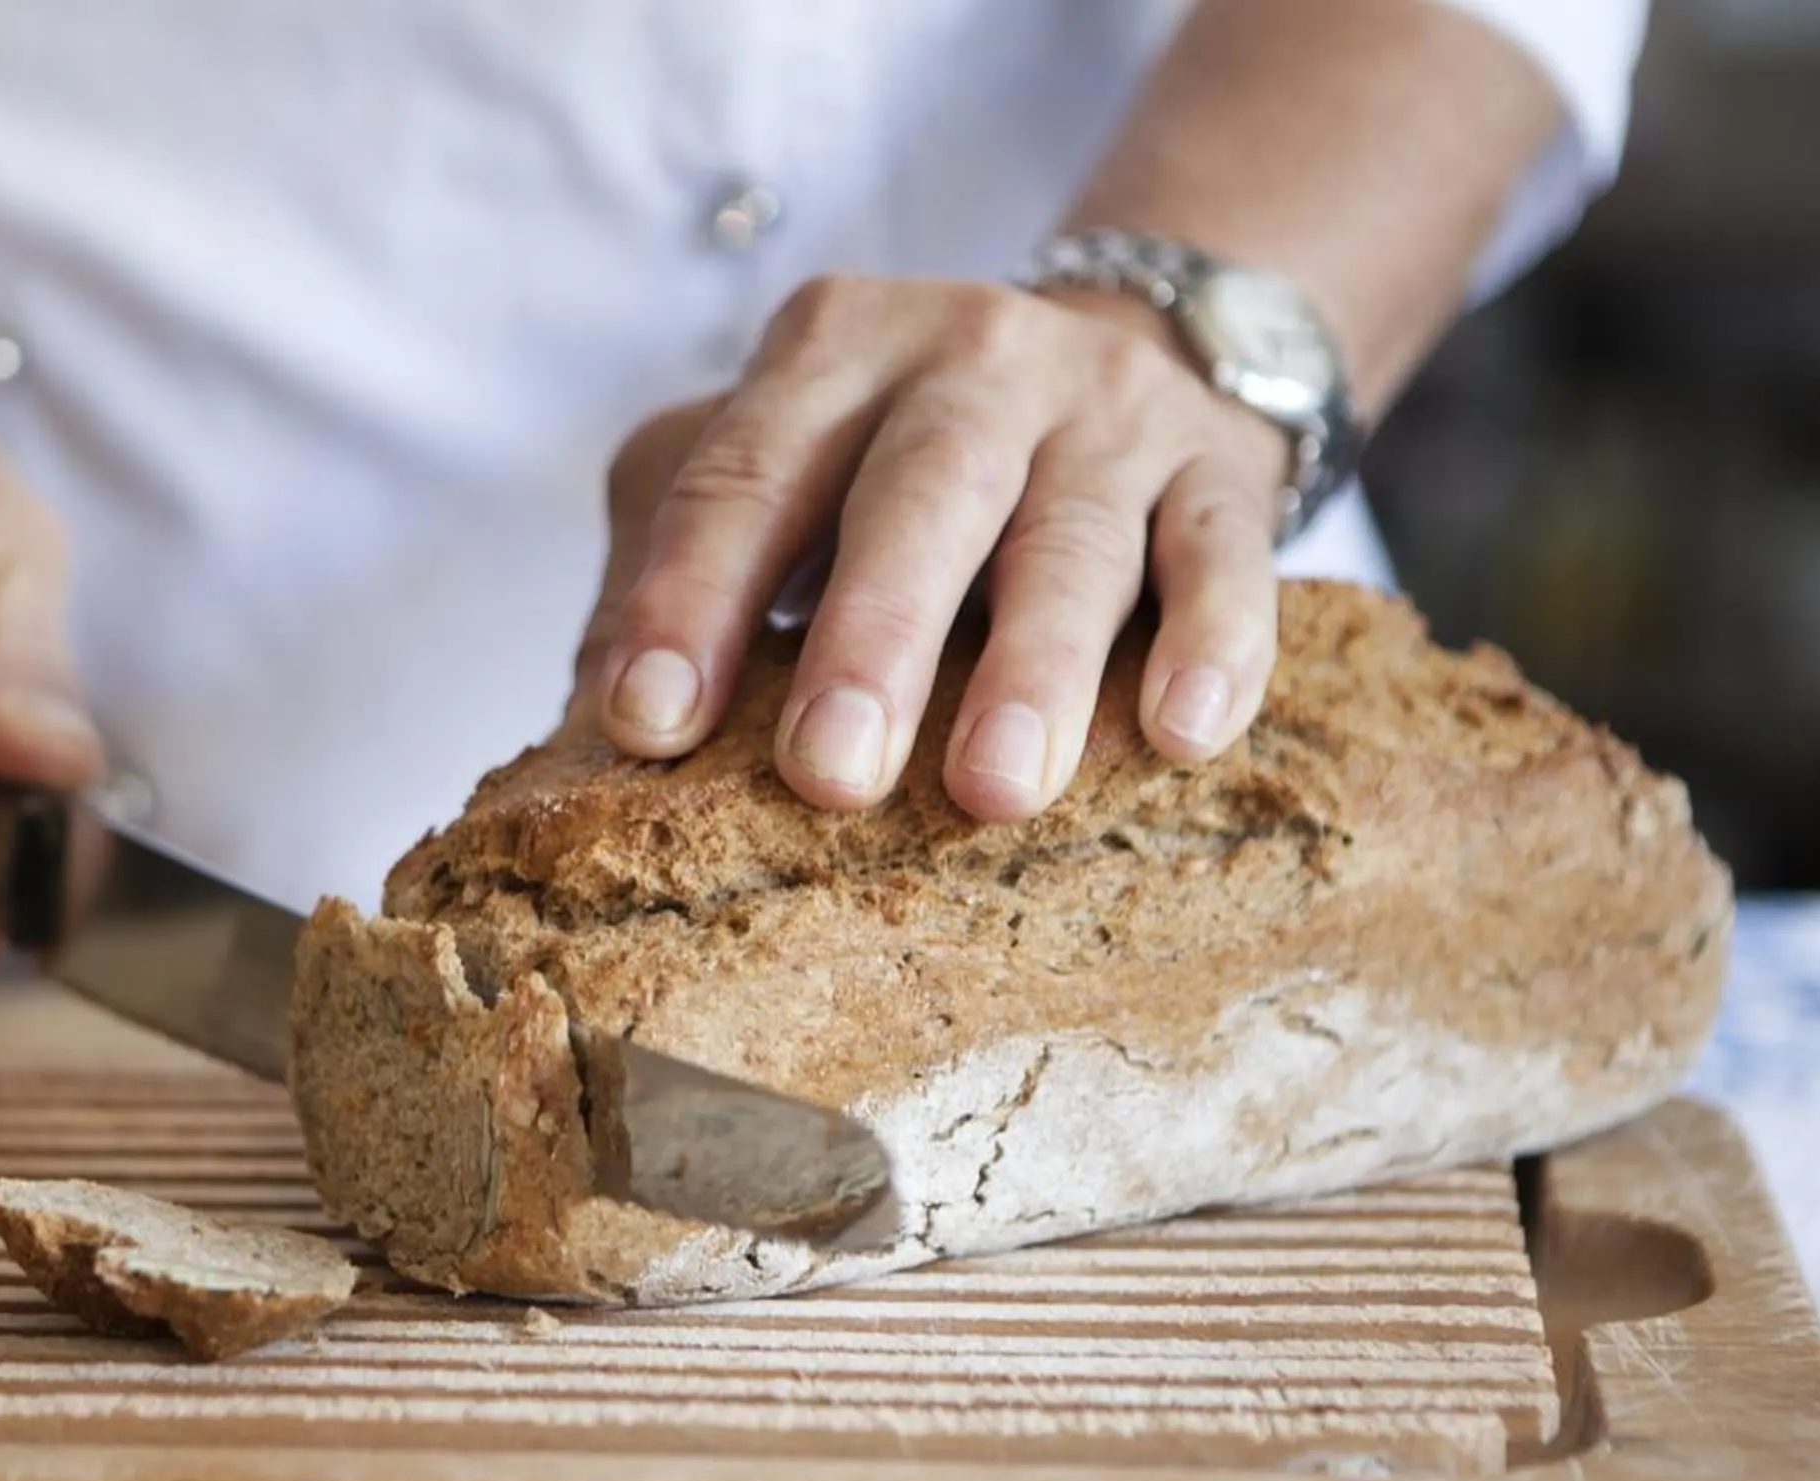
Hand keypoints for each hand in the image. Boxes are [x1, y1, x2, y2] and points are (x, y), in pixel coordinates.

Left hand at [585, 276, 1293, 817]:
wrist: (1128, 347)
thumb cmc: (891, 462)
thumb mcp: (773, 477)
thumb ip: (675, 571)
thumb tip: (591, 726)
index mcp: (830, 351)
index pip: (745, 472)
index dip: (692, 597)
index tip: (647, 721)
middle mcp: (972, 355)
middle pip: (919, 493)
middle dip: (872, 638)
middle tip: (829, 775)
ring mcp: (1108, 410)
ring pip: (1073, 539)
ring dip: (1032, 669)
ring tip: (992, 793)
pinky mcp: (1221, 471)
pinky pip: (1228, 557)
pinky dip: (1212, 645)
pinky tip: (1181, 735)